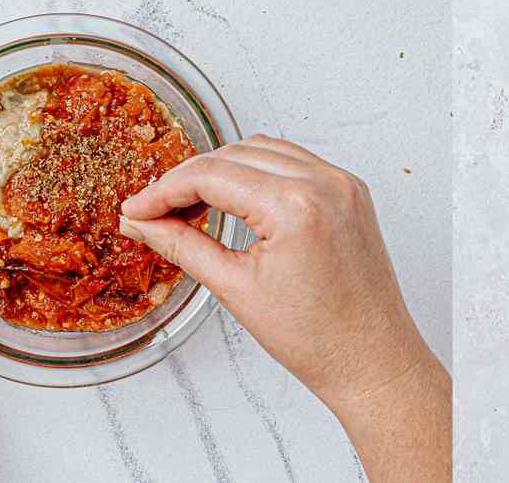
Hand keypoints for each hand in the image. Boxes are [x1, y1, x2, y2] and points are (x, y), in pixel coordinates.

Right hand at [118, 137, 434, 414]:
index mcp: (295, 205)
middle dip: (189, 179)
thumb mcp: (235, 289)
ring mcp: (342, 182)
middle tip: (155, 210)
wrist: (372, 359)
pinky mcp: (350, 190)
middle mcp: (324, 182)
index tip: (136, 209)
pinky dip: (258, 172)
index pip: (211, 175)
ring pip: (264, 150)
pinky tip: (235, 198)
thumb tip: (143, 222)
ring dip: (223, 170)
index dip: (164, 190)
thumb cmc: (318, 338)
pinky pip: (294, 162)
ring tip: (190, 206)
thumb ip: (182, 245)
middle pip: (235, 154)